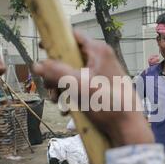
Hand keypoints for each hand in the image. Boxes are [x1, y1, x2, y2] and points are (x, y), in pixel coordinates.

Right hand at [32, 31, 154, 146]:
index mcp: (98, 51)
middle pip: (69, 59)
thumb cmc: (108, 104)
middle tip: (48, 87)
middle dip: (55, 74)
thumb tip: (37, 65)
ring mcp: (101, 75)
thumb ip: (56, 73)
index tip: (42, 48)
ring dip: (60, 89)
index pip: (73, 36)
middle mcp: (100, 60)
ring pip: (72, 75)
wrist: (127, 128)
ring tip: (57, 103)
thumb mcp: (78, 85)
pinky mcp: (100, 89)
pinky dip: (71, 97)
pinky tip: (67, 110)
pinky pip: (80, 88)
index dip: (56, 40)